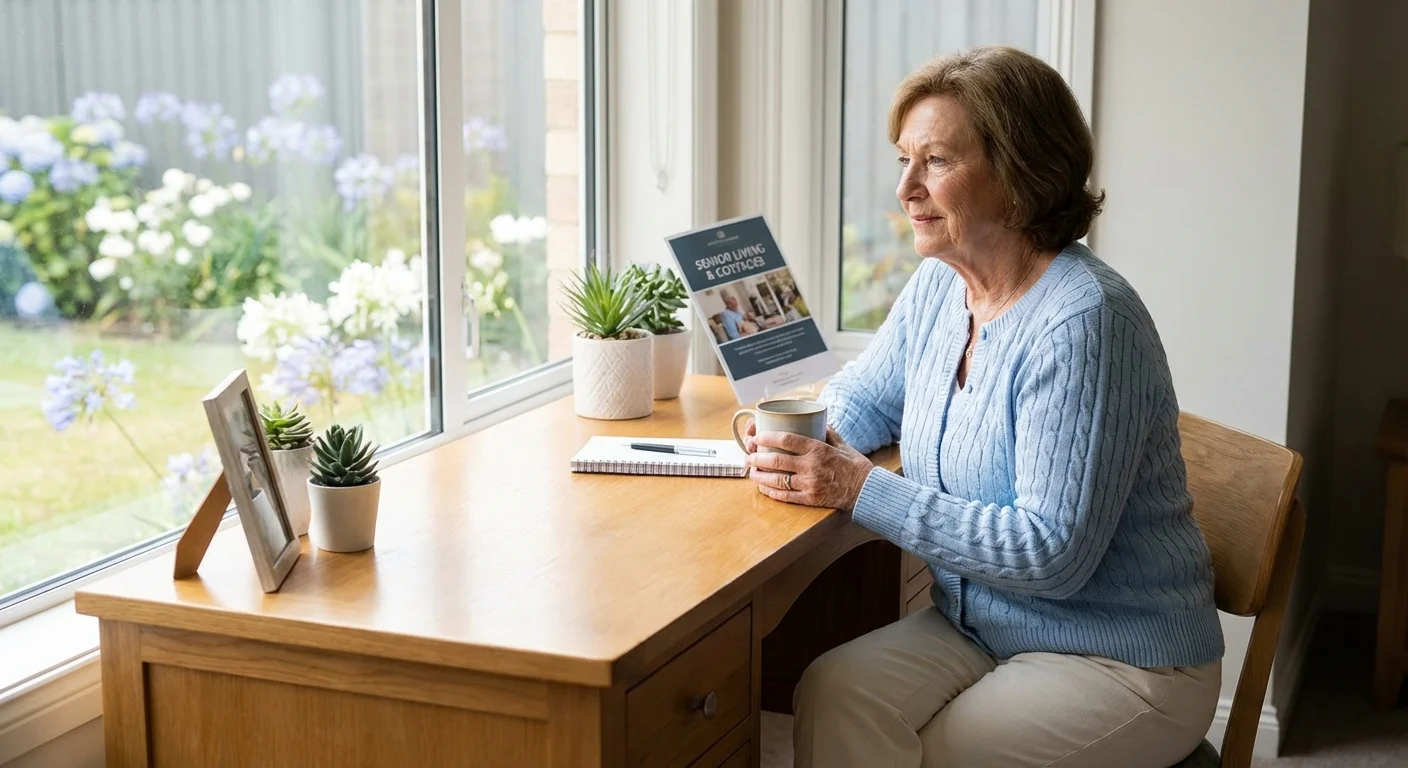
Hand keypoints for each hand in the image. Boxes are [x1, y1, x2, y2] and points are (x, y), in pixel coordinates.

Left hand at [745, 427, 873, 510]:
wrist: (866, 490)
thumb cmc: (854, 465)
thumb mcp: (841, 443)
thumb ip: (825, 432)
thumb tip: (812, 420)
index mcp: (818, 449)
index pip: (787, 440)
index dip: (768, 438)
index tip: (757, 437)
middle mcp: (812, 466)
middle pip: (777, 461)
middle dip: (758, 458)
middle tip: (749, 456)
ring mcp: (810, 484)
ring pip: (778, 480)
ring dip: (761, 476)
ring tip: (752, 472)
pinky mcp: (811, 499)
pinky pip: (786, 496)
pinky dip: (771, 492)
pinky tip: (763, 487)